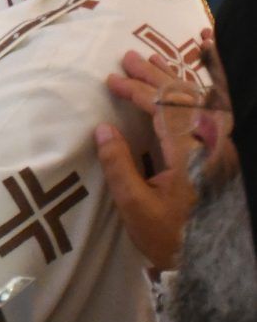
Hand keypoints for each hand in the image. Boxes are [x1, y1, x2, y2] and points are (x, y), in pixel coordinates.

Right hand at [98, 33, 214, 269]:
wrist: (210, 263)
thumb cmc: (170, 237)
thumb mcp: (135, 206)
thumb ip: (119, 165)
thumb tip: (102, 129)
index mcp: (189, 153)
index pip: (162, 110)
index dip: (137, 91)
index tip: (112, 80)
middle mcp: (209, 144)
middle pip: (184, 99)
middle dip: (154, 76)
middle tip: (128, 57)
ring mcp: (218, 148)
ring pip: (199, 103)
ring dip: (173, 80)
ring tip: (150, 62)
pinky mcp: (219, 155)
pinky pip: (209, 114)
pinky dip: (198, 94)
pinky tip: (186, 85)